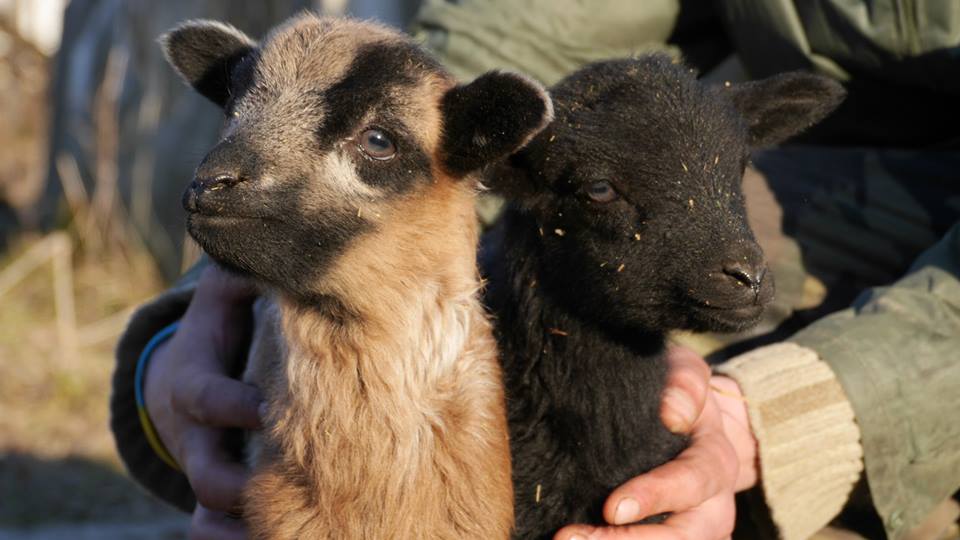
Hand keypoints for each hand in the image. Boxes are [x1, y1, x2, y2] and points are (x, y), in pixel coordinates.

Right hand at [144, 265, 260, 539]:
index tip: (268, 409)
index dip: (234, 407)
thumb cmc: (220, 333)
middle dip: (235, 481)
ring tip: (277, 534)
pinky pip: (216, 531)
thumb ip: (241, 276)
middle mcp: (197, 435)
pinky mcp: (219, 493)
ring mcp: (206, 467)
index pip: (207, 400)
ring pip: (209, 510)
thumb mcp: (224, 300)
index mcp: (195, 384)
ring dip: (235, 526)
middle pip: (205, 470)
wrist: (192, 379)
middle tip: (280, 485)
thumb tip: (274, 241)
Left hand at [555, 345, 757, 539]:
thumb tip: (673, 415)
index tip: (613, 508)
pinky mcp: (665, 533)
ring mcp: (692, 526)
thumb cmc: (677, 391)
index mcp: (715, 461)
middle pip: (684, 537)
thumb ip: (686, 383)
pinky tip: (577, 538)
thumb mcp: (685, 372)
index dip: (654, 497)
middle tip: (573, 538)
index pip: (691, 483)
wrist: (684, 415)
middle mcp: (712, 504)